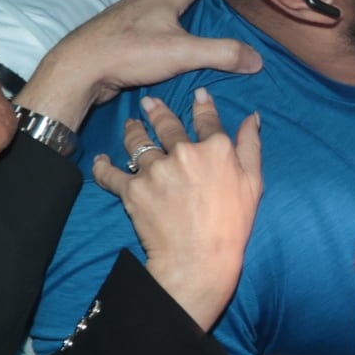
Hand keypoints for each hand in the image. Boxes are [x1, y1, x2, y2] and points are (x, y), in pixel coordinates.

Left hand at [15, 0, 259, 125]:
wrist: (79, 68)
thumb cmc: (129, 51)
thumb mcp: (183, 51)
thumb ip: (222, 53)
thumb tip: (258, 59)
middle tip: (235, 9)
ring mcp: (133, 14)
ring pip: (169, 7)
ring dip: (188, 15)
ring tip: (212, 28)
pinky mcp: (123, 32)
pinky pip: (156, 25)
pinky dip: (171, 30)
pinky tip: (178, 45)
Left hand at [90, 90, 263, 328]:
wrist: (199, 260)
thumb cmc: (232, 226)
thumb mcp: (253, 185)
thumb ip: (251, 147)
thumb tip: (252, 118)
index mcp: (215, 149)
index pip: (207, 119)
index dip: (203, 105)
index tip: (198, 94)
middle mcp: (184, 152)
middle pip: (167, 124)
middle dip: (158, 111)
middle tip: (150, 102)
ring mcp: (155, 170)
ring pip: (138, 142)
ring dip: (133, 131)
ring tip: (131, 126)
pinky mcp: (132, 189)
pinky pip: (112, 173)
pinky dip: (104, 166)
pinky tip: (101, 160)